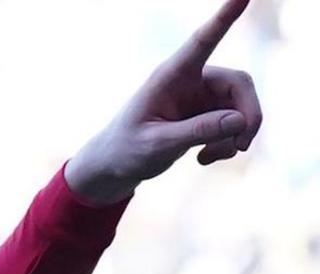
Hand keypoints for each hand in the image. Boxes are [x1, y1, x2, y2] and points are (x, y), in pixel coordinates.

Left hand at [65, 0, 261, 203]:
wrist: (115, 166)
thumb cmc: (126, 150)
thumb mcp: (156, 145)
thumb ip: (195, 132)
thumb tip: (240, 120)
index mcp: (171, 75)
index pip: (202, 41)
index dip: (224, 18)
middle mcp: (191, 79)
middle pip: (240, 83)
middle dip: (249, 114)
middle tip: (241, 145)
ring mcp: (202, 96)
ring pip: (242, 107)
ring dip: (236, 135)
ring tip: (210, 157)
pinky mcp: (208, 113)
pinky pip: (235, 124)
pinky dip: (228, 143)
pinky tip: (204, 158)